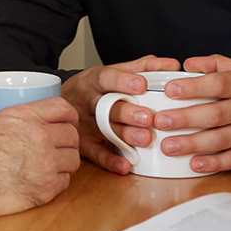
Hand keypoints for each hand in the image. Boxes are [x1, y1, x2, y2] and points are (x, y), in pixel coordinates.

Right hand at [0, 96, 79, 216]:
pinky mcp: (45, 188)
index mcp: (27, 115)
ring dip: (64, 162)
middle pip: (72, 135)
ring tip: (50, 164)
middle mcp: (40, 136)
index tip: (68, 121)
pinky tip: (43, 179)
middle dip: (67, 141)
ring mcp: (45, 163)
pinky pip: (65, 182)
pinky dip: (57, 181)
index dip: (69, 116)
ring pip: (73, 159)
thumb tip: (29, 121)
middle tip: (58, 146)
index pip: (63, 108)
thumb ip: (22, 118)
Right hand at [61, 55, 180, 173]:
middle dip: (128, 113)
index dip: (124, 81)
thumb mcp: (110, 72)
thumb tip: (171, 65)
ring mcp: (84, 124)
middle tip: (149, 118)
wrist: (59, 104)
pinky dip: (111, 161)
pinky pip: (96, 154)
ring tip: (145, 139)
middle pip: (106, 106)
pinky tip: (126, 165)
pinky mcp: (83, 144)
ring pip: (103, 130)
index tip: (142, 85)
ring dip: (124, 136)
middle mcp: (87, 101)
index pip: (107, 78)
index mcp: (93, 80)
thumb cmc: (93, 88)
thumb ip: (140, 68)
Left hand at [153, 54, 230, 172]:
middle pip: (214, 114)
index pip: (217, 83)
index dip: (193, 87)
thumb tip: (187, 62)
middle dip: (184, 118)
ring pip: (221, 139)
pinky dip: (216, 163)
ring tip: (169, 146)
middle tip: (160, 121)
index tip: (170, 89)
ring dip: (193, 144)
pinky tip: (196, 164)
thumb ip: (216, 64)